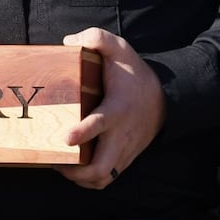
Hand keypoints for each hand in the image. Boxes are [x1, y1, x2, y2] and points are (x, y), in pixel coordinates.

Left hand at [58, 28, 166, 189]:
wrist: (165, 98)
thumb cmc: (135, 72)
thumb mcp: (119, 48)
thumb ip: (97, 38)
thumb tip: (68, 42)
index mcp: (117, 108)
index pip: (100, 124)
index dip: (82, 133)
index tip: (66, 137)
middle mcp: (121, 135)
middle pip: (100, 167)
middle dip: (74, 171)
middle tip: (55, 161)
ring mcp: (124, 150)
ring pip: (102, 178)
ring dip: (79, 179)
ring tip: (61, 167)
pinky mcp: (125, 158)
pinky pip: (107, 178)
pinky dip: (90, 180)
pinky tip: (75, 170)